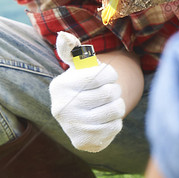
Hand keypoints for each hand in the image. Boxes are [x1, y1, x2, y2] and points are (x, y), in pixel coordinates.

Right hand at [49, 32, 124, 152]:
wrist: (77, 117)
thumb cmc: (82, 85)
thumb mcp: (77, 66)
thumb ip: (72, 49)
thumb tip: (64, 36)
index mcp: (60, 85)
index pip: (100, 74)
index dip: (111, 74)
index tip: (107, 76)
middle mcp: (62, 108)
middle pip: (109, 92)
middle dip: (115, 90)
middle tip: (108, 92)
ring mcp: (72, 127)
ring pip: (115, 110)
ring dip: (118, 105)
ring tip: (109, 104)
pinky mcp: (83, 142)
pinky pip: (115, 127)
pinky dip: (116, 121)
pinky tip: (105, 119)